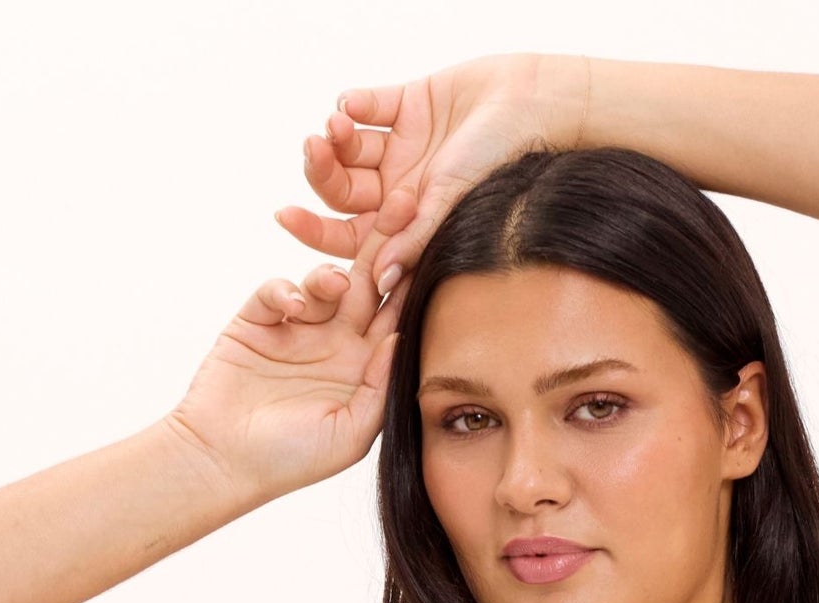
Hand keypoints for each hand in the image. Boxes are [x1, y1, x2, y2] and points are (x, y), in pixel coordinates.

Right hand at [165, 190, 418, 505]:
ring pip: (323, 282)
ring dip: (332, 276)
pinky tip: (294, 307)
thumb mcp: (350, 435)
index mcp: (365, 365)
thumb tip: (401, 338)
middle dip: (385, 245)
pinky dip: (285, 291)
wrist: (224, 462)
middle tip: (404, 203)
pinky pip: (276, 291)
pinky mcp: (258, 320)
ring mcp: (297, 327)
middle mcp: (336, 340)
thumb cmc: (292, 459)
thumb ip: (379, 389)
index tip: (438, 246)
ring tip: (337, 284)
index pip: (396, 316)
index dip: (415, 282)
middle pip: (367, 284)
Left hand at [277, 53, 589, 296]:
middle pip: (342, 190)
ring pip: (348, 147)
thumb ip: (411, 240)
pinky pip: (367, 104)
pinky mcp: (407, 104)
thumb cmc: (502, 163)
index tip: (286, 217)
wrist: (532, 105)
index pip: (351, 235)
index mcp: (406, 223)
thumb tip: (376, 284)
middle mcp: (400, 188)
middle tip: (313, 150)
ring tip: (335, 125)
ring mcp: (401, 146)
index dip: (316, 230)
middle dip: (321, 173)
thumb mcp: (450, 204)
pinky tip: (354, 105)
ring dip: (335, 136)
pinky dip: (355, 103)